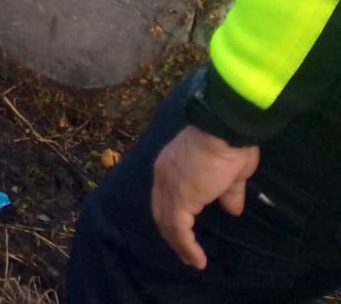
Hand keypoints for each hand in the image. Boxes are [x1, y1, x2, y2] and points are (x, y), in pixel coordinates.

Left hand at [150, 126, 259, 270]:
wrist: (224, 131)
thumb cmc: (230, 145)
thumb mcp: (231, 173)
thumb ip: (228, 192)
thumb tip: (232, 209)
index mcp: (171, 166)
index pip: (165, 196)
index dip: (173, 215)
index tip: (184, 232)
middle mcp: (163, 176)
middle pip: (161, 211)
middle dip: (172, 233)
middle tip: (184, 252)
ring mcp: (169, 187)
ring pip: (167, 223)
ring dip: (179, 245)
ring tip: (192, 260)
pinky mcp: (179, 199)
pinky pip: (179, 229)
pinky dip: (186, 246)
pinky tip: (197, 259)